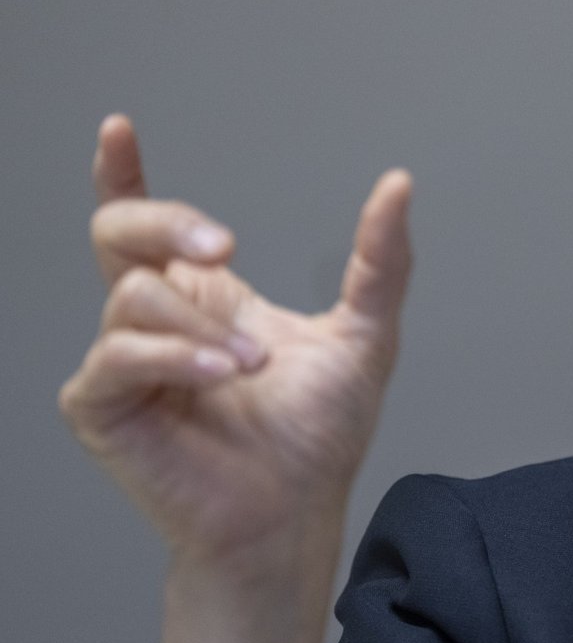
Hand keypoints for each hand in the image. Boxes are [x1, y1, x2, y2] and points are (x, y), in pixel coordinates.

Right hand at [59, 114, 412, 642]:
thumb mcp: (365, 336)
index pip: (147, 225)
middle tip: (225, 245)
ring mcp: (124, 363)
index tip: (119, 129)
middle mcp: (156, 320)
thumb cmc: (318, 437)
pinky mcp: (103, 407)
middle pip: (120, 233)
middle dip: (166, 222)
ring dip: (203, 326)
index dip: (123, 175)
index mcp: (205, 297)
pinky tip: (220, 375)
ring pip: (133, 297)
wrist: (295, 513)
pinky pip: (115, 356)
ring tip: (252, 367)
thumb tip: (399, 184)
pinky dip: (173, 358)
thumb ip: (380, 262)